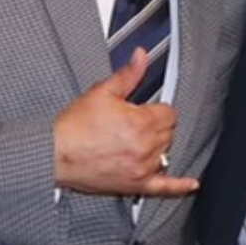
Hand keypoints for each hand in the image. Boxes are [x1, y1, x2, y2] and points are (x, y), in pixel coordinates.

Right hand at [53, 48, 199, 196]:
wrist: (55, 154)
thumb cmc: (73, 128)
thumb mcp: (101, 93)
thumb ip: (127, 74)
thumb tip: (141, 57)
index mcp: (141, 123)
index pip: (169, 112)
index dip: (155, 108)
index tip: (142, 109)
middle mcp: (145, 147)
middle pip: (169, 132)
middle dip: (155, 126)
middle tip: (131, 124)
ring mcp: (142, 168)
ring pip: (167, 153)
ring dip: (157, 147)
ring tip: (133, 142)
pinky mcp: (136, 185)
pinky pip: (165, 187)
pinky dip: (180, 185)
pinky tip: (190, 183)